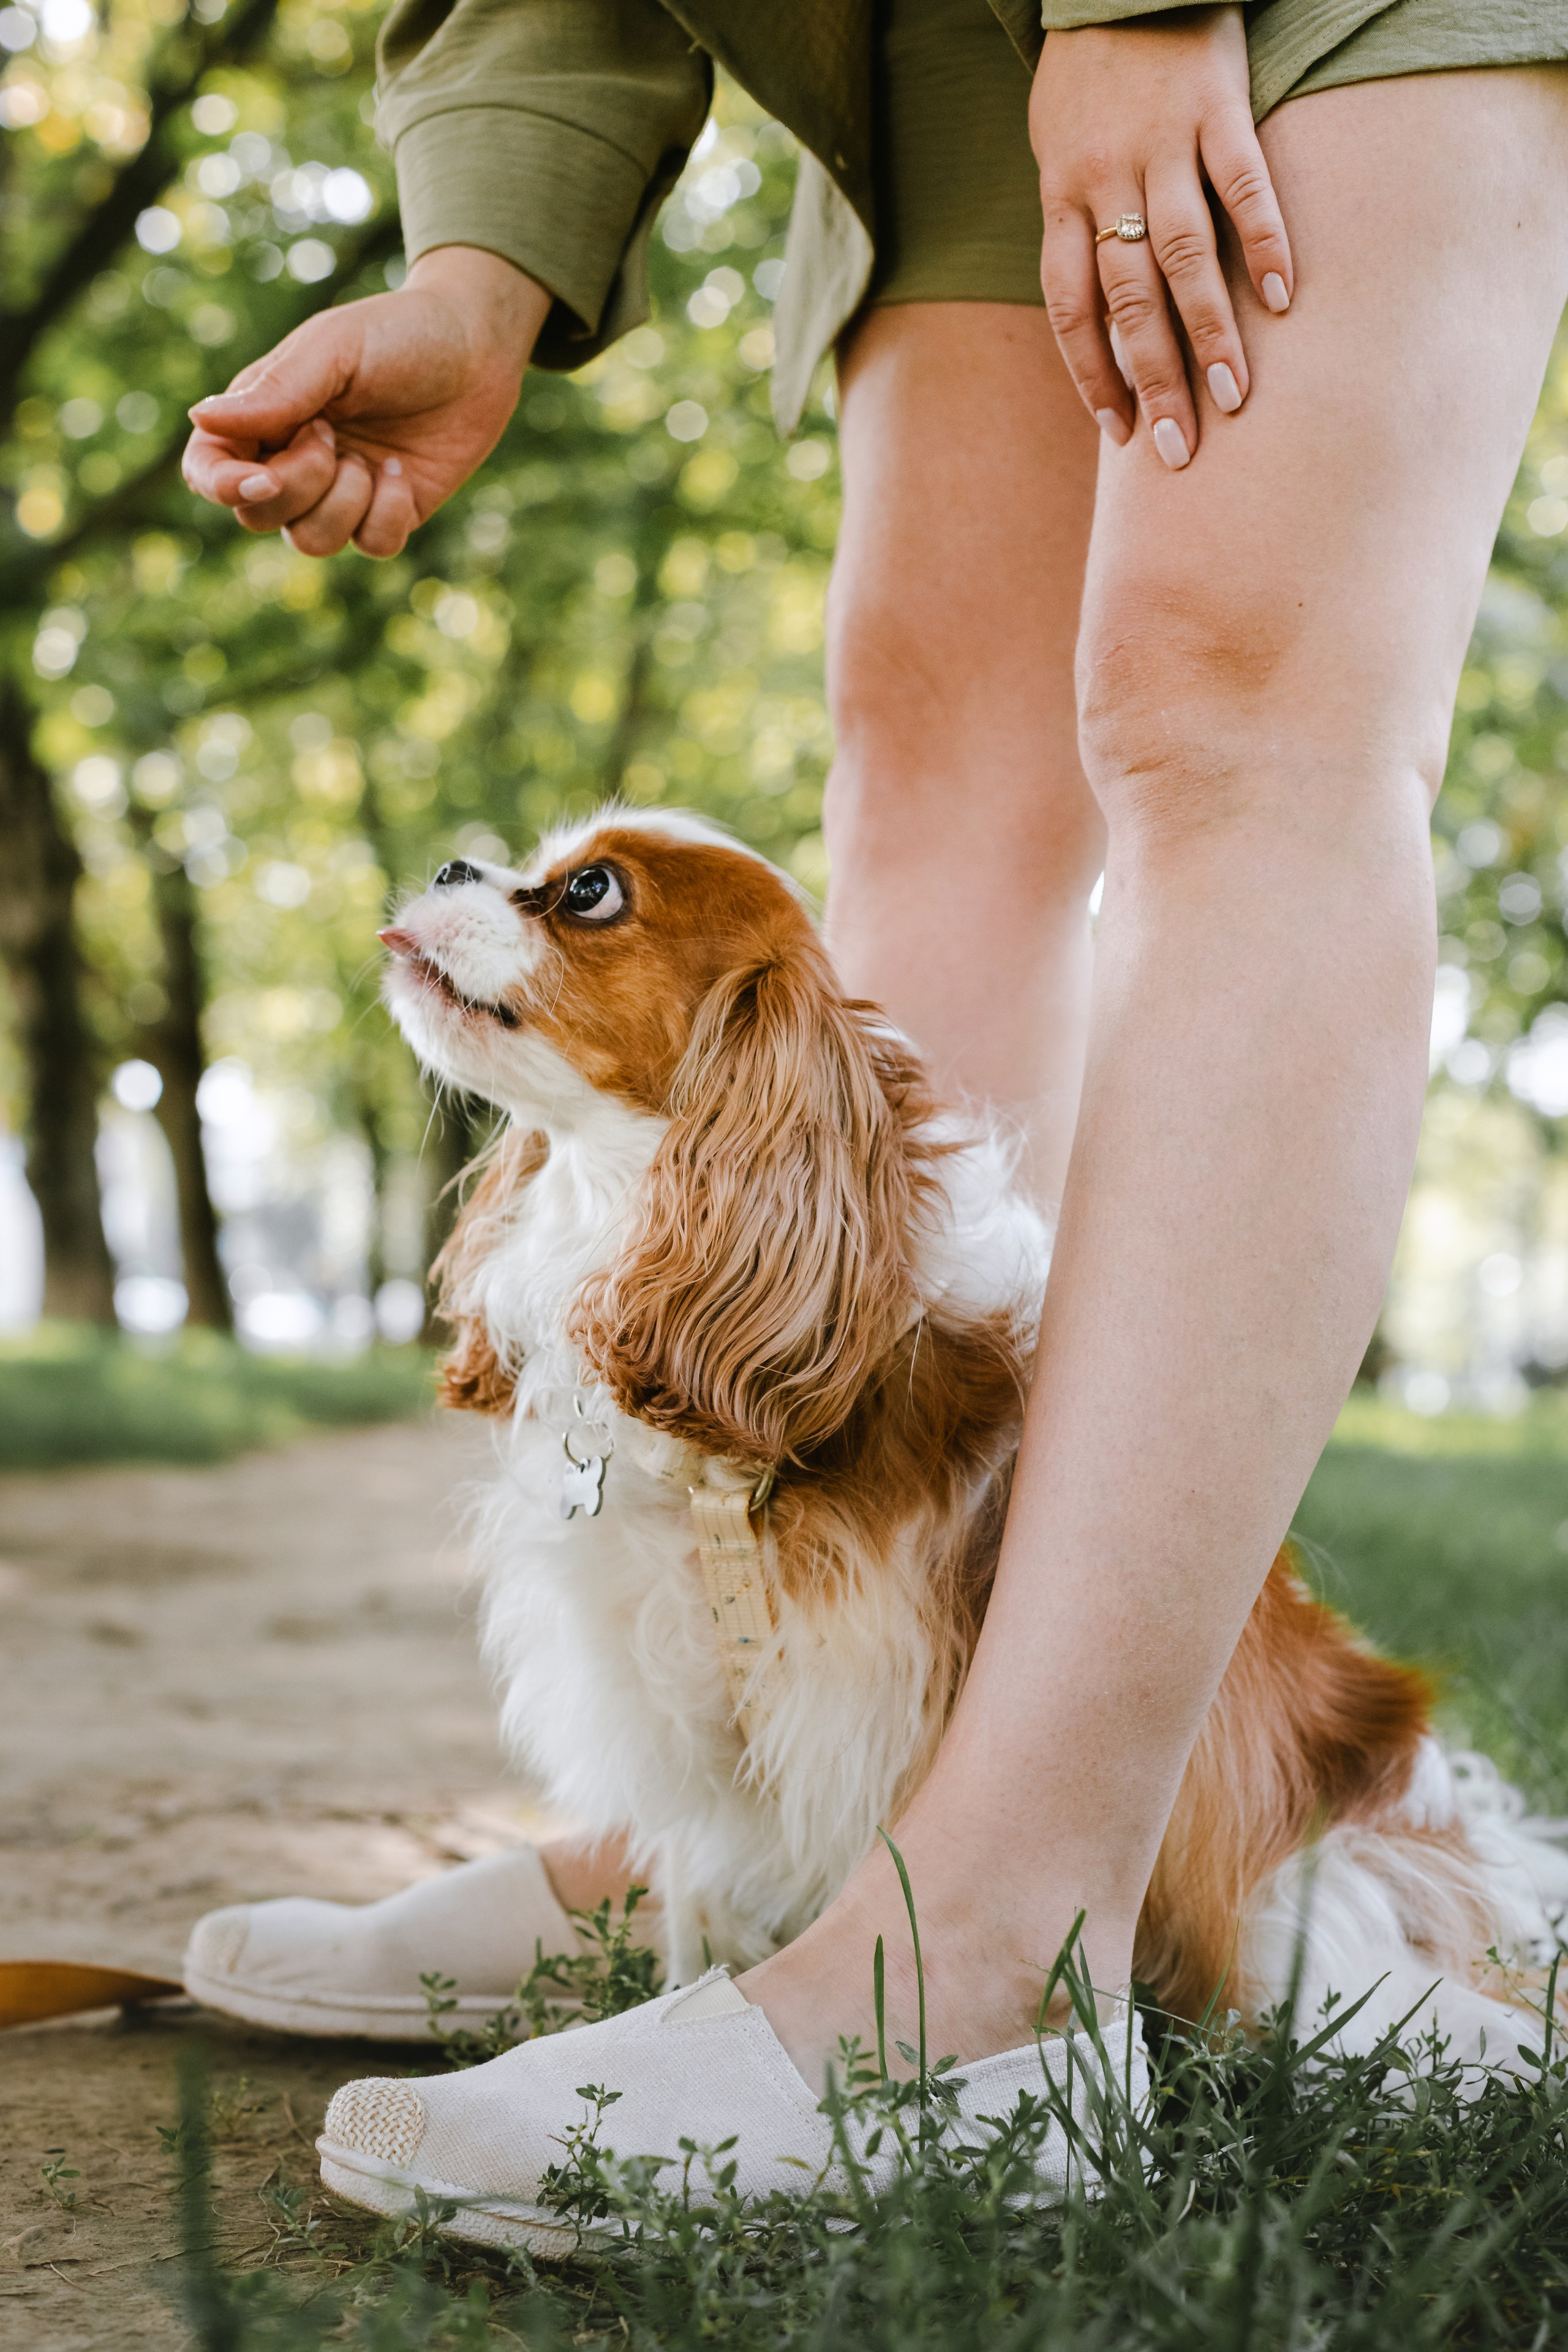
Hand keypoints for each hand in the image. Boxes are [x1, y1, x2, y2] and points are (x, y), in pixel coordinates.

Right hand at [181, 248, 552, 555]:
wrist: (477, 348)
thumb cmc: (398, 334)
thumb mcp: (334, 350)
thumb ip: (275, 391)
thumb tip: (200, 418)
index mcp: (264, 416)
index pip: (210, 470)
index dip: (223, 487)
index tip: (263, 478)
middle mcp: (294, 459)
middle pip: (258, 516)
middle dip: (295, 487)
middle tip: (330, 436)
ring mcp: (342, 492)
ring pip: (311, 542)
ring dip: (341, 504)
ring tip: (370, 459)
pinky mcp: (391, 512)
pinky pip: (370, 545)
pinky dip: (386, 515)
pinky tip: (400, 472)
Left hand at [1030, 6, 1292, 468]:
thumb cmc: (1089, 82)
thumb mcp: (1060, 155)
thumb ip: (1081, 230)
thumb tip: (1107, 321)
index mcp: (1060, 197)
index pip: (1071, 309)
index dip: (1094, 375)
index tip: (1121, 433)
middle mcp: (1105, 178)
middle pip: (1128, 298)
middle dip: (1155, 379)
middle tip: (1183, 448)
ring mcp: (1161, 142)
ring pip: (1184, 254)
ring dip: (1210, 332)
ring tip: (1236, 397)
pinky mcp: (1215, 104)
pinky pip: (1241, 182)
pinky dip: (1263, 240)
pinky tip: (1281, 299)